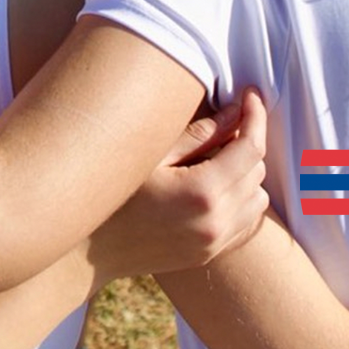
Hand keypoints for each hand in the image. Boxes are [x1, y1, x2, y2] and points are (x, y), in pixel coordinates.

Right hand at [91, 89, 269, 279]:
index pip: (251, 148)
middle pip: (257, 171)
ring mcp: (215, 242)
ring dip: (246, 173)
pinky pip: (246, 220)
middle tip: (223, 123)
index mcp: (202, 192)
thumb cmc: (112, 194)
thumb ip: (198, 134)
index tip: (250, 96)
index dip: (255, 117)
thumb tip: (233, 112)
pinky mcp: (211, 252)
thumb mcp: (151, 155)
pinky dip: (241, 199)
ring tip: (216, 158)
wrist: (91, 250)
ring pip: (258, 198)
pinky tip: (214, 186)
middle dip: (246, 143)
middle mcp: (216, 221)